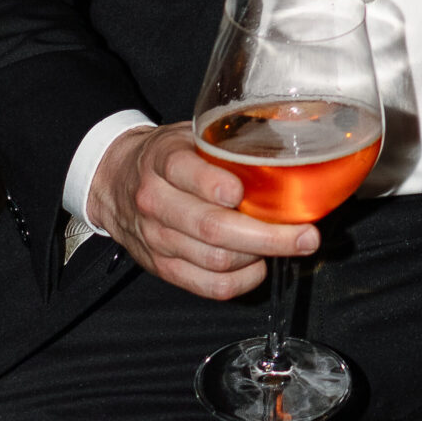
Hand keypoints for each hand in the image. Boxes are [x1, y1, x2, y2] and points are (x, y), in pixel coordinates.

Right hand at [87, 121, 318, 298]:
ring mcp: (157, 240)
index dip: (215, 185)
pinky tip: (259, 266)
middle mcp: (156, 202)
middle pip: (211, 227)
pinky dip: (242, 281)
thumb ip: (226, 140)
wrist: (114, 183)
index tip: (244, 191)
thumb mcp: (188, 134)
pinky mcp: (163, 268)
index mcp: (163, 160)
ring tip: (290, 245)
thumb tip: (288, 143)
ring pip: (215, 260)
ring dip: (260, 257)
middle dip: (267, 236)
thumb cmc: (166, 157)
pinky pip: (208, 287)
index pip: (184, 172)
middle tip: (306, 235)